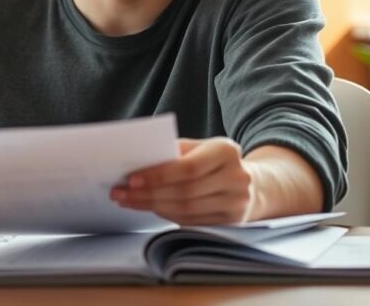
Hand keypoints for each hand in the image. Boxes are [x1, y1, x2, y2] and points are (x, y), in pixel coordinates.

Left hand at [110, 138, 254, 224]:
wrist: (249, 182)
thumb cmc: (211, 161)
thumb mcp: (198, 147)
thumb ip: (174, 152)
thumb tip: (137, 161)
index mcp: (226, 150)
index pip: (188, 167)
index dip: (158, 176)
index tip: (130, 180)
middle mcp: (236, 177)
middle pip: (185, 191)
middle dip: (148, 194)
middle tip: (120, 194)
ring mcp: (237, 202)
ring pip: (186, 209)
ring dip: (153, 207)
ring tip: (130, 202)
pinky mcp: (232, 222)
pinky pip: (192, 221)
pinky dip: (167, 215)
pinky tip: (151, 208)